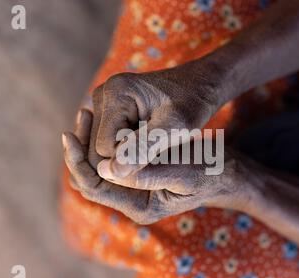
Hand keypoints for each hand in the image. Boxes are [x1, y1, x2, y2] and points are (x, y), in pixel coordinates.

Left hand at [63, 109, 246, 223]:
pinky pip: (109, 160)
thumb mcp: (186, 171)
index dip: (78, 161)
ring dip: (89, 144)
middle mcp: (131, 201)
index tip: (70, 133)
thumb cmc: (211, 170)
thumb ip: (149, 173)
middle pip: (89, 179)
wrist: (226, 172)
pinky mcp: (137, 175)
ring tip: (88, 114)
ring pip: (96, 169)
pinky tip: (103, 120)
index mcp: (140, 206)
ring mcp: (133, 189)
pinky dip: (102, 142)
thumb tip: (108, 169)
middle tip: (81, 115)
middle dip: (79, 151)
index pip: (94, 187)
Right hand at [87, 63, 219, 177]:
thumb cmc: (192, 104)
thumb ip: (142, 148)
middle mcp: (102, 93)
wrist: (199, 84)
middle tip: (159, 149)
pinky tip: (150, 138)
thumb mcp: (174, 128)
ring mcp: (102, 101)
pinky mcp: (108, 109)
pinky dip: (128, 146)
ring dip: (128, 152)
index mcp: (114, 93)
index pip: (104, 149)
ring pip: (103, 147)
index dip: (131, 159)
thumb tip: (109, 171)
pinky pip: (108, 140)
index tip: (159, 150)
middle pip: (98, 148)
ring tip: (156, 142)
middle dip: (127, 156)